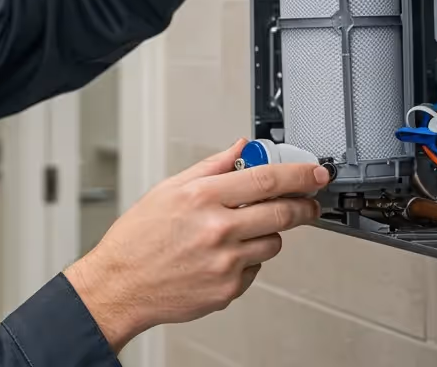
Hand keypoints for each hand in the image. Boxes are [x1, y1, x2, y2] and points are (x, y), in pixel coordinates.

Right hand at [65, 138, 330, 351]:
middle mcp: (217, 229)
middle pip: (282, 212)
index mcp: (202, 197)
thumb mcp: (168, 189)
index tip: (316, 174)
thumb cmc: (138, 239)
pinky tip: (222, 256)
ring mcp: (225, 262)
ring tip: (242, 232)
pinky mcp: (228, 289)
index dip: (299, 174)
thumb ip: (211, 166)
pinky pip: (255, 268)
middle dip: (304, 206)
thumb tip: (240, 148)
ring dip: (269, 233)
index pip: (266, 179)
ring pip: (274, 242)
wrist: (120, 285)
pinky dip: (247, 259)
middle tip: (309, 203)